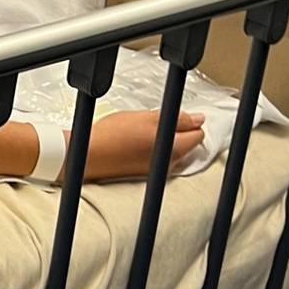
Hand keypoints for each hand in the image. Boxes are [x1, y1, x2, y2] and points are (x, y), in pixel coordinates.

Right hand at [84, 110, 205, 181]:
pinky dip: (153, 149)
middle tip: (158, 120)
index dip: (190, 121)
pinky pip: (158, 158)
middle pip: (188, 144)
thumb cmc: (113, 135)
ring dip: (165, 140)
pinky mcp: (145, 173)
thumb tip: (198, 119)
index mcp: (175, 149)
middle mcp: (170, 164)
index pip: (199, 134)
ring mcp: (157, 171)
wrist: (89, 154)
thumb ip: (179, 118)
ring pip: (172, 151)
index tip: (178, 115)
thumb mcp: (149, 117)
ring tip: (144, 130)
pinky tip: (137, 142)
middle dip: (180, 131)